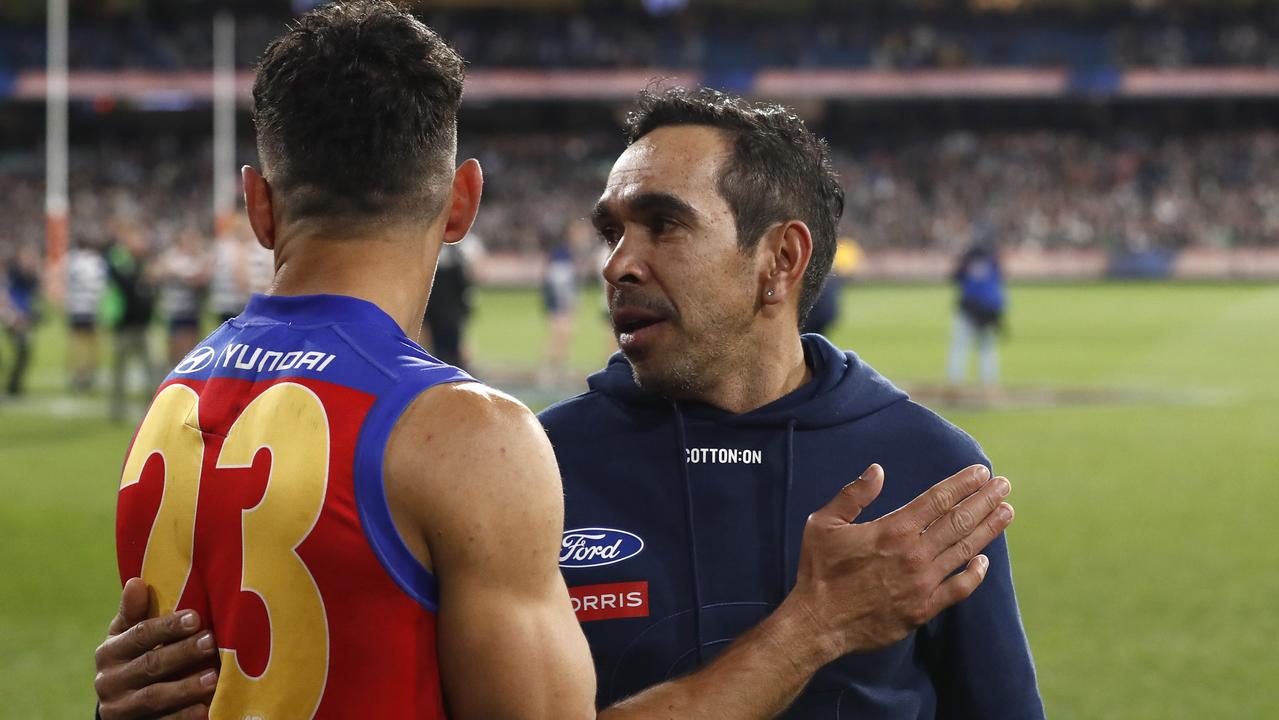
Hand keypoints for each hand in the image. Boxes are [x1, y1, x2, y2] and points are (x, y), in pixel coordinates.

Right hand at [94, 578, 218, 719]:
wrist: (120, 705)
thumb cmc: (132, 658)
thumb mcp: (127, 636)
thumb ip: (134, 612)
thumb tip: (136, 582)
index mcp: (109, 652)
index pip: (139, 635)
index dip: (167, 627)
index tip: (195, 618)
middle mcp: (109, 681)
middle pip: (150, 665)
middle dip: (182, 654)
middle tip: (211, 643)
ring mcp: (121, 709)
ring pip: (154, 698)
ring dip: (186, 688)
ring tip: (214, 679)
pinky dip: (183, 717)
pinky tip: (206, 710)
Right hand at [783, 463, 1013, 658]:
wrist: (818, 622)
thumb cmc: (818, 570)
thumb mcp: (823, 524)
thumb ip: (853, 495)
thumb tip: (877, 470)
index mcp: (893, 529)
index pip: (938, 499)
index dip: (963, 483)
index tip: (981, 471)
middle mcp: (914, 554)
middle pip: (959, 520)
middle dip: (985, 500)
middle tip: (1004, 486)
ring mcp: (922, 583)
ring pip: (964, 550)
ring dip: (988, 529)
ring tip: (1006, 512)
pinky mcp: (923, 608)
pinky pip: (959, 589)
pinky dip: (975, 574)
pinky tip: (984, 560)